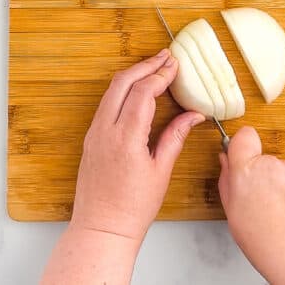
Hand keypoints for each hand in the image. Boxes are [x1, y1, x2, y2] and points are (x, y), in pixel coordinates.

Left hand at [43, 50, 203, 283]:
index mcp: (125, 138)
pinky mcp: (91, 139)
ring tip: (154, 67)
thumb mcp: (161, 170)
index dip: (161, 76)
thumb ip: (176, 137)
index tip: (176, 65)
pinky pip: (106, 105)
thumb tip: (194, 115)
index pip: (143, 93)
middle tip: (165, 56)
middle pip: (122, 83)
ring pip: (111, 92)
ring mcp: (94, 134)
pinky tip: (138, 90)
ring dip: (133, 76)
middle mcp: (104, 131)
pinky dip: (123, 90)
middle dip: (145, 66)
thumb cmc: (133, 206)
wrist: (102, 227)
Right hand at [218, 127, 284, 283]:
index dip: (244, 144)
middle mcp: (273, 165)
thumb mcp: (235, 217)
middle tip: (271, 206)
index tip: (245, 151)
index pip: (243, 138)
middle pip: (268, 163)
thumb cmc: (270, 244)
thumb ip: (229, 182)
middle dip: (269, 178)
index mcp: (246, 173)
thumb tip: (227, 161)